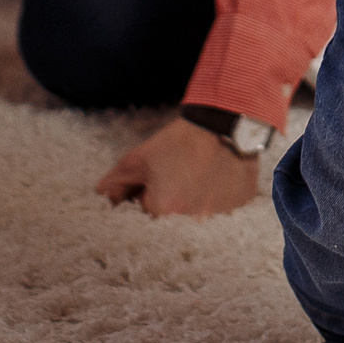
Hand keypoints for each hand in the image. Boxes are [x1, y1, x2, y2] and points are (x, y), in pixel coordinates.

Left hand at [96, 116, 260, 216]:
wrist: (222, 122)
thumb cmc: (178, 140)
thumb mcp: (138, 158)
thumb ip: (115, 183)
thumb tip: (103, 199)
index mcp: (162, 210)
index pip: (147, 213)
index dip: (150, 194)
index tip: (161, 177)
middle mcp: (191, 220)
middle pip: (174, 219)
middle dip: (173, 202)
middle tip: (182, 175)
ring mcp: (220, 215)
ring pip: (202, 216)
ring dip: (198, 202)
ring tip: (202, 174)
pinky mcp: (240, 205)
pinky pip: (227, 210)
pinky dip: (221, 197)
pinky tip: (220, 176)